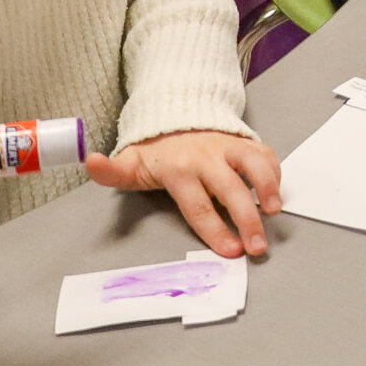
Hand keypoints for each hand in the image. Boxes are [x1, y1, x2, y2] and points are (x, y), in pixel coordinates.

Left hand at [88, 130, 282, 259]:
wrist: (176, 114)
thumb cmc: (155, 151)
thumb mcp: (129, 164)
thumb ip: (110, 171)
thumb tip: (90, 161)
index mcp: (178, 169)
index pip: (199, 206)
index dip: (215, 231)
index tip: (231, 252)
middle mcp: (207, 156)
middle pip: (231, 191)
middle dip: (247, 221)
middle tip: (258, 247)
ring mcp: (228, 147)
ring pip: (254, 165)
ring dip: (267, 188)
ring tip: (275, 212)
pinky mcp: (244, 141)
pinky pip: (265, 153)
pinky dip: (274, 172)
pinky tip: (274, 194)